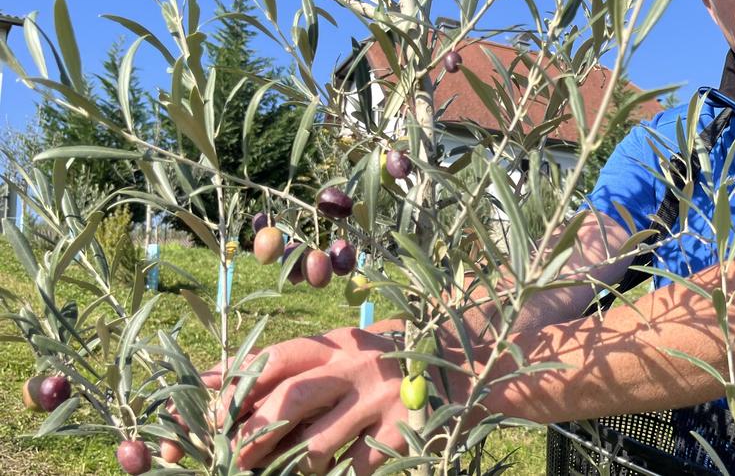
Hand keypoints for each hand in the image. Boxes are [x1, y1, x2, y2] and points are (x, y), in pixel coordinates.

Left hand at [201, 327, 409, 473]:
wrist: (454, 375)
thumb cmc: (375, 373)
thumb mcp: (335, 356)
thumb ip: (282, 368)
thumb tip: (207, 379)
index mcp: (336, 344)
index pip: (276, 361)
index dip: (238, 390)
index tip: (215, 420)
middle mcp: (358, 366)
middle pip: (292, 399)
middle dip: (254, 435)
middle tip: (235, 458)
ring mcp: (382, 399)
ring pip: (317, 446)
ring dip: (292, 468)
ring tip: (288, 471)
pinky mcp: (402, 432)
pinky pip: (352, 469)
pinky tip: (335, 471)